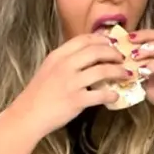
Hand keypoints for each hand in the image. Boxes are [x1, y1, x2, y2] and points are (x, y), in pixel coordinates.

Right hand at [14, 33, 133, 136]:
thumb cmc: (38, 93)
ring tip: (125, 74)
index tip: (112, 43)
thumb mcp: (48, 68)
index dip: (102, 39)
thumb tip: (88, 55)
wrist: (27, 115)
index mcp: (58, 55)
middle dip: (114, 53)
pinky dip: (111, 95)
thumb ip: (66, 60)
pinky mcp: (76, 100)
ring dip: (118, 72)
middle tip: (122, 58)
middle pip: (97, 51)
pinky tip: (115, 96)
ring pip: (102, 71)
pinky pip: (100, 95)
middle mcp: (65, 65)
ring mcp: (71, 83)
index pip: (84, 39)